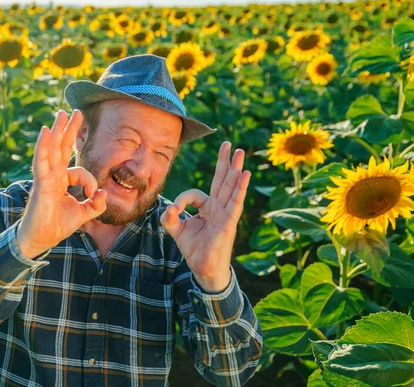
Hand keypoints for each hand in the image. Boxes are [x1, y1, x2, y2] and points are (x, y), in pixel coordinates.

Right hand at [17, 110, 107, 258]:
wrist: (43, 238)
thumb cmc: (58, 225)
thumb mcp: (84, 214)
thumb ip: (97, 204)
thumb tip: (104, 193)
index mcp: (62, 180)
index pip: (80, 171)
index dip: (91, 182)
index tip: (94, 196)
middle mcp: (53, 175)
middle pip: (62, 147)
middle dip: (69, 129)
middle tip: (75, 111)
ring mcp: (46, 176)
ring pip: (52, 148)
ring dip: (57, 130)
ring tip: (61, 113)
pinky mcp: (40, 182)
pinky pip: (41, 160)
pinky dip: (43, 145)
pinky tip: (46, 131)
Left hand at [160, 142, 250, 291]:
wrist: (204, 269)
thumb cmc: (194, 249)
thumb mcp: (177, 230)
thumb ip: (169, 218)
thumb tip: (168, 208)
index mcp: (207, 208)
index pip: (195, 194)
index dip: (182, 200)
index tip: (173, 211)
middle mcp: (218, 208)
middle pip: (221, 180)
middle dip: (223, 162)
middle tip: (227, 144)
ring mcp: (225, 214)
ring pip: (230, 187)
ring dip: (234, 169)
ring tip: (239, 152)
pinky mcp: (228, 222)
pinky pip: (235, 202)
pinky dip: (240, 188)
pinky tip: (245, 174)